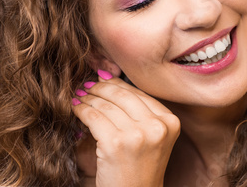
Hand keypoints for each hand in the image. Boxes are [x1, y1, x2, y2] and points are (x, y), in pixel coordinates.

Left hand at [72, 71, 180, 186]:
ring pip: (106, 105)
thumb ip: (138, 111)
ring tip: (79, 96)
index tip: (103, 79)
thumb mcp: (151, 138)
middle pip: (123, 95)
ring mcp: (137, 135)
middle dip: (101, 87)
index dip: (118, 85)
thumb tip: (107, 76)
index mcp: (170, 122)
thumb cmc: (139, 169)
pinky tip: (76, 108)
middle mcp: (157, 126)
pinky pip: (94, 117)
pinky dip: (81, 110)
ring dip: (89, 98)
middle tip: (87, 85)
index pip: (140, 94)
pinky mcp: (116, 144)